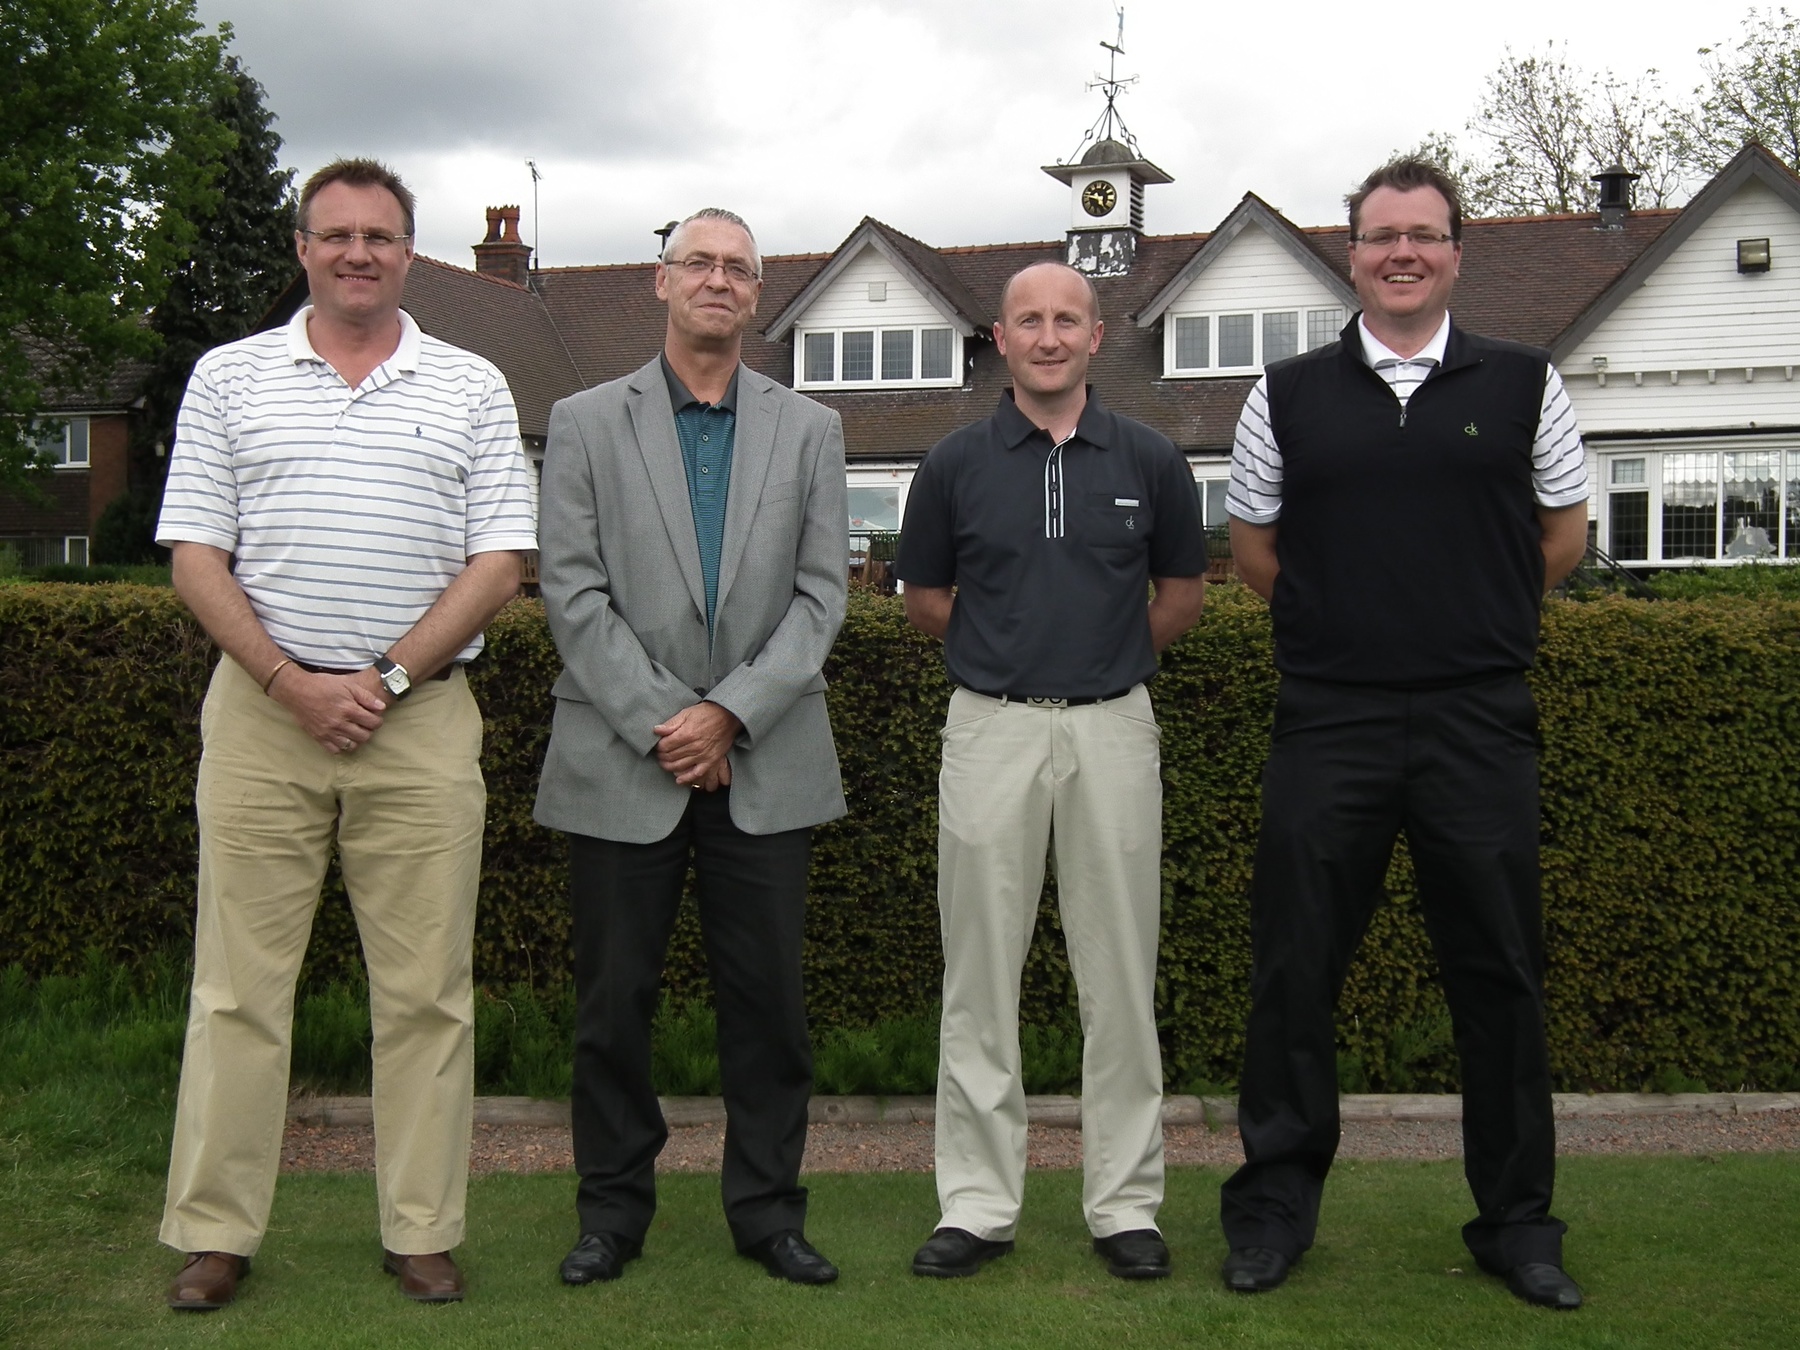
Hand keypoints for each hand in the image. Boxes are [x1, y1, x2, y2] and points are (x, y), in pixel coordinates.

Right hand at [269, 666, 387, 752]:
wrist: (297, 690)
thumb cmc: (323, 684)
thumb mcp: (348, 684)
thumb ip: (366, 697)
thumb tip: (381, 708)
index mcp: (348, 709)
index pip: (373, 723)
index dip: (377, 720)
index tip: (374, 717)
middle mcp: (339, 723)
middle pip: (364, 736)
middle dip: (369, 730)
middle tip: (365, 724)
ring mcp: (328, 732)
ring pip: (351, 745)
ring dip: (356, 739)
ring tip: (354, 730)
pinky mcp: (318, 737)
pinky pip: (335, 750)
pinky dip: (341, 746)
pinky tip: (342, 736)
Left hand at [653, 701, 741, 787]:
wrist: (728, 716)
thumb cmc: (707, 713)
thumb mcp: (687, 713)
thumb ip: (671, 723)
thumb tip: (656, 730)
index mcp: (686, 734)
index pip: (664, 746)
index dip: (658, 747)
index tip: (658, 745)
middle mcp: (694, 747)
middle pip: (670, 757)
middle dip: (662, 756)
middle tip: (660, 754)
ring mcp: (702, 755)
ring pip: (679, 766)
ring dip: (669, 766)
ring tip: (665, 763)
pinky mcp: (710, 761)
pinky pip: (696, 773)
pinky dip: (686, 778)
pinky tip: (678, 780)